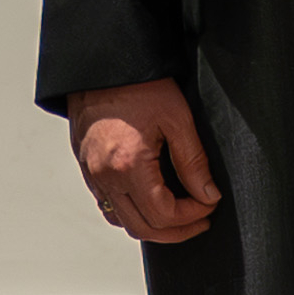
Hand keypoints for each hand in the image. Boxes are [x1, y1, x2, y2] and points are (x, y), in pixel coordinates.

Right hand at [68, 79, 222, 245]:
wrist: (101, 63)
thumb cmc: (136, 84)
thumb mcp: (177, 119)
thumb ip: (194, 162)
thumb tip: (207, 194)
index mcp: (128, 165)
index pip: (164, 215)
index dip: (192, 217)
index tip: (208, 204)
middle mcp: (104, 175)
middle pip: (142, 229)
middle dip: (176, 231)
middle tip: (199, 220)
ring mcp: (91, 173)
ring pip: (121, 221)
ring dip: (151, 224)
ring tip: (176, 213)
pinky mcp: (85, 166)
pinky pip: (106, 203)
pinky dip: (129, 210)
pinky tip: (148, 198)